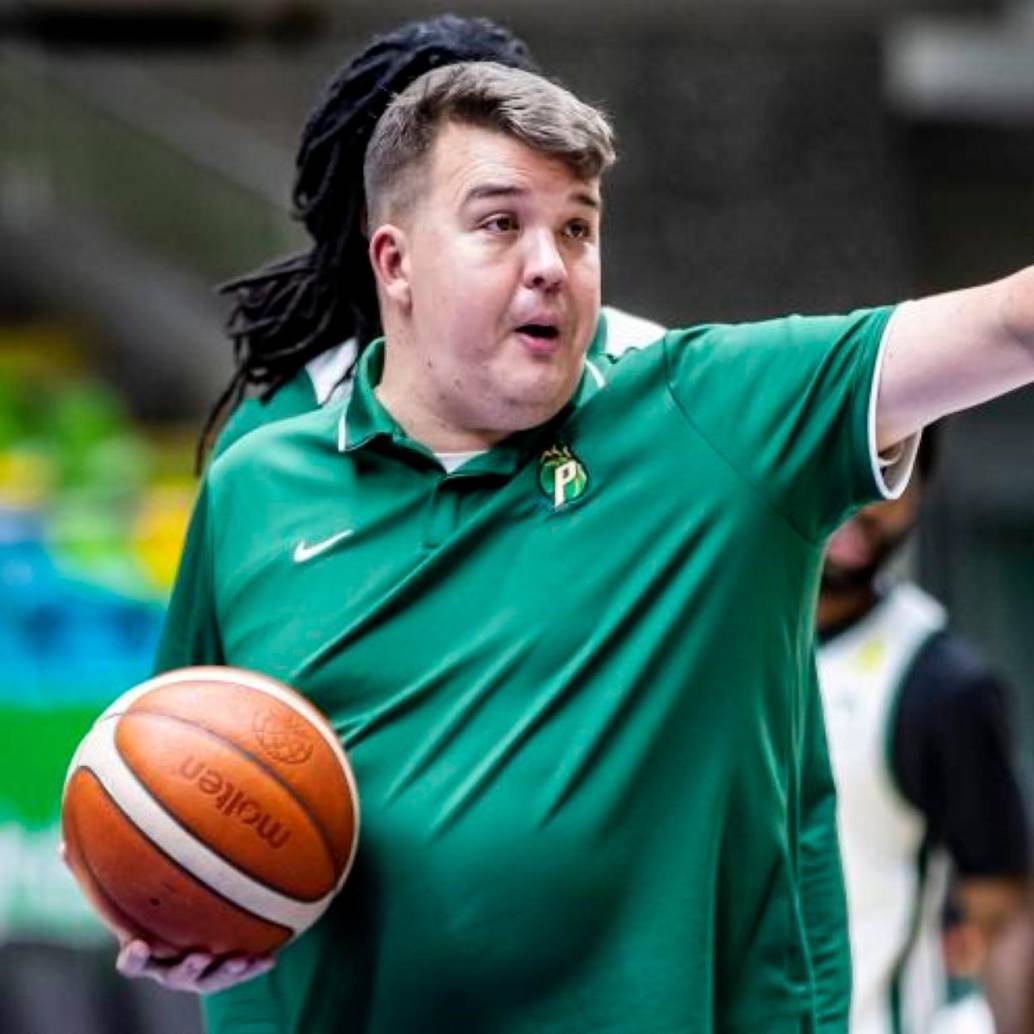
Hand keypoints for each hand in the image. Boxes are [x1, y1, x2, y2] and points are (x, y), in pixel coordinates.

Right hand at [58, 842, 274, 991]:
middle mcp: (168, 964)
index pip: (132, 960)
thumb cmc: (144, 903)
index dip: (134, 957)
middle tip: (198, 957)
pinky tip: (271, 956)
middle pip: (173, 975)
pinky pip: (238, 972)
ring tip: (239, 959)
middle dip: (185, 970)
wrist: (180, 923)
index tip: (139, 945)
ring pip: (208, 980)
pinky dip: (252, 967)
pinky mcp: (222, 968)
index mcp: (143, 947)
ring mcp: (196, 971)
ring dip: (224, 973)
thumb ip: (95, 868)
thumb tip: (61, 844)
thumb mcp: (122, 885)